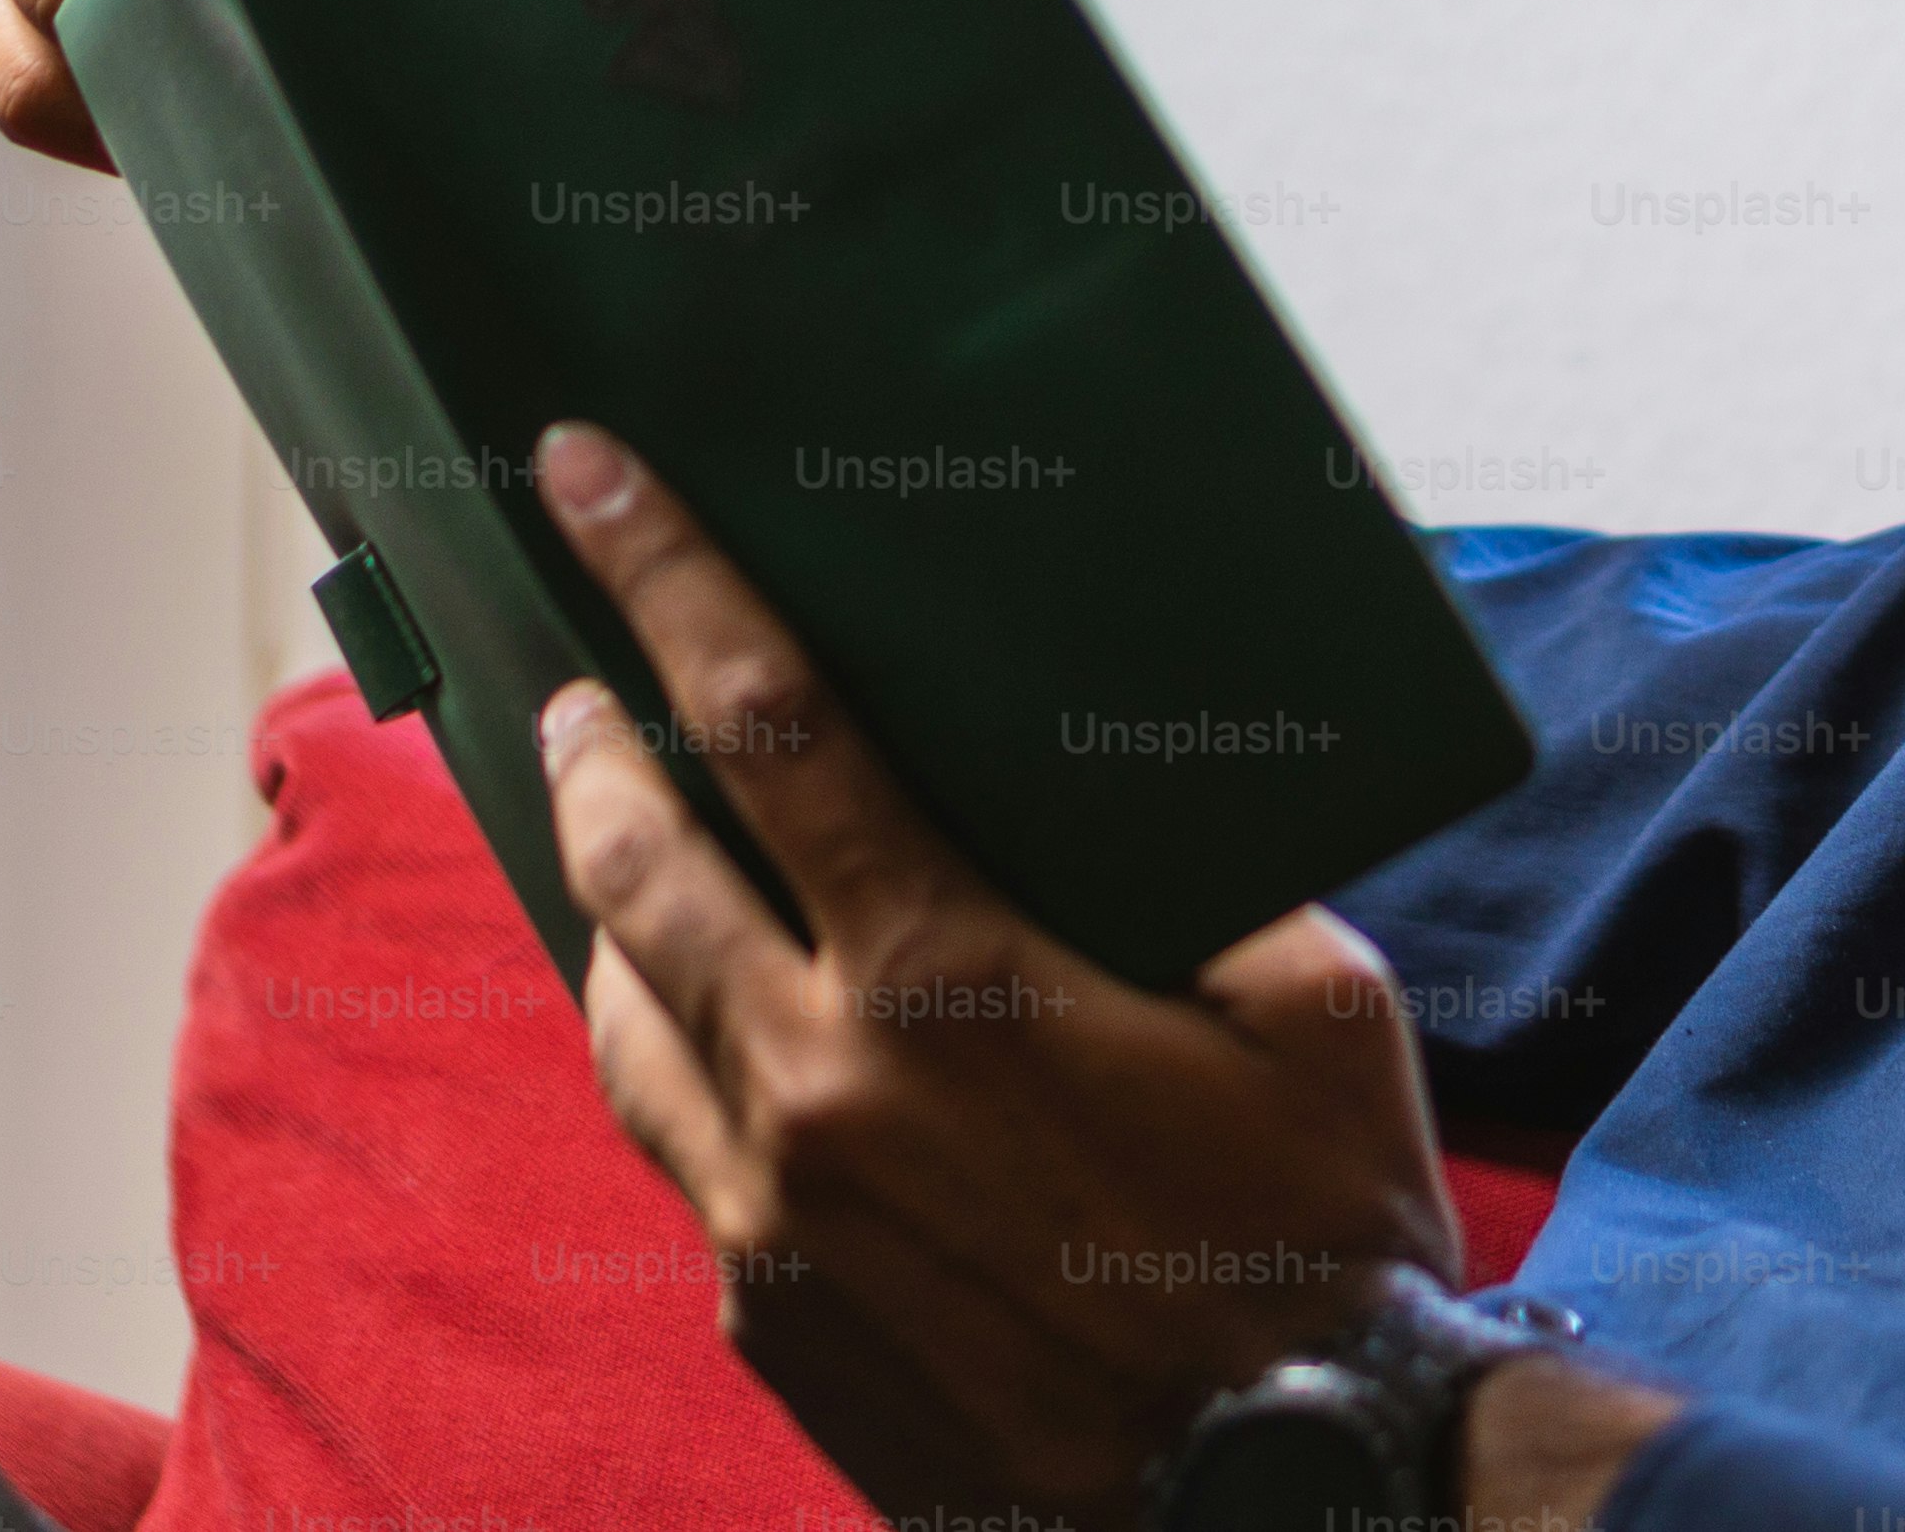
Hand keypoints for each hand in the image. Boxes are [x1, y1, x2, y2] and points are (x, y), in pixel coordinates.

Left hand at [528, 420, 1475, 1519]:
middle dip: (595, 744)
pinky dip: (685, 1071)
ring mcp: (774, 1223)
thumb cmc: (1321, 1239)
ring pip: (625, 1023)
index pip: (769, 725)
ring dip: (610, 918)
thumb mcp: (1317, 1006)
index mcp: (952, 977)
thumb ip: (1201, 879)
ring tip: (631, 856)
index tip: (588, 475)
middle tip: (583, 682)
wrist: (1284, 1498)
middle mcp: (821, 1089)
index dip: (669, 581)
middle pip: (638, 865)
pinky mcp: (771, 1326)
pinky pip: (683, 1161)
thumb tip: (1127, 788)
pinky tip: (727, 1046)